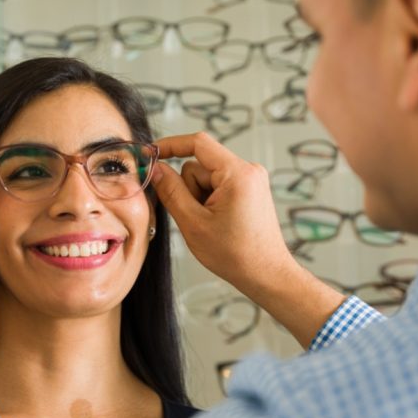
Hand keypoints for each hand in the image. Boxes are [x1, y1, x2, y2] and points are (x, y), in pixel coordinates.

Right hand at [152, 132, 343, 347]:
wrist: (267, 274)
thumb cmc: (235, 254)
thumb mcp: (193, 223)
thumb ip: (171, 191)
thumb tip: (156, 169)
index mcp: (237, 174)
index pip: (198, 143)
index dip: (170, 145)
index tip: (150, 154)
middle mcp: (248, 170)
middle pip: (200, 165)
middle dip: (189, 188)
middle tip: (195, 218)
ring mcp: (251, 179)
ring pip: (207, 177)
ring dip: (199, 197)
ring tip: (210, 224)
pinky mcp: (251, 190)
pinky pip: (218, 185)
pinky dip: (209, 201)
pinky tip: (218, 223)